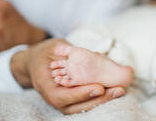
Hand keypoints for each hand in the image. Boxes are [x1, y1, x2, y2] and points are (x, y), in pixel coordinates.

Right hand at [11, 39, 125, 114]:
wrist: (36, 63)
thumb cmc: (44, 54)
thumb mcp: (53, 49)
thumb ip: (65, 52)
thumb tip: (74, 50)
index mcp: (46, 86)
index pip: (63, 97)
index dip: (82, 94)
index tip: (99, 87)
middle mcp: (55, 98)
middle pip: (77, 106)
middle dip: (99, 100)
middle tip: (118, 90)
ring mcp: (64, 101)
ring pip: (84, 107)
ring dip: (103, 100)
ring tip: (119, 90)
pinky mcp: (73, 100)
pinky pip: (86, 102)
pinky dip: (100, 98)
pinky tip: (114, 90)